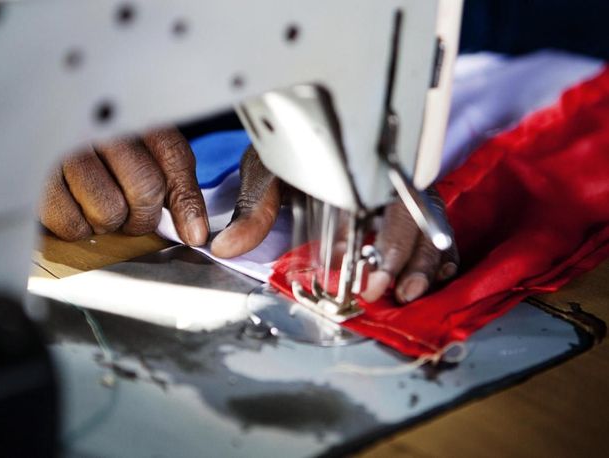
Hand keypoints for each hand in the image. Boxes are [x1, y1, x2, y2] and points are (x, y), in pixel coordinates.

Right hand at [40, 127, 208, 245]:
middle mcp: (101, 125)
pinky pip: (72, 223)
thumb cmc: (95, 139)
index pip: (173, 157)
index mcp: (133, 112)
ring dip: (109, 221)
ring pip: (110, 210)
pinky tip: (74, 207)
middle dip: (144, 217)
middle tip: (133, 217)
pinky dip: (78, 227)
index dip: (187, 203)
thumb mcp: (139, 145)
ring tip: (98, 205)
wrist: (31, 110)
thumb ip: (172, 180)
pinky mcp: (36, 175)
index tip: (193, 233)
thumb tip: (194, 232)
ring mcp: (66, 148)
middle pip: (145, 189)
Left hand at [211, 146, 458, 303]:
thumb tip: (227, 247)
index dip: (388, 242)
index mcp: (357, 163)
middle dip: (410, 258)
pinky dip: (436, 256)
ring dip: (425, 261)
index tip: (375, 275)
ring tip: (412, 293)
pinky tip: (431, 278)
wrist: (298, 129)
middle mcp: (386, 176)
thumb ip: (253, 209)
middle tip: (397, 292)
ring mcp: (400, 191)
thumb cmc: (287, 149)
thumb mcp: (267, 172)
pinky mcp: (406, 208)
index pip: (386, 201)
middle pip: (417, 216)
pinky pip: (433, 231)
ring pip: (430, 223)